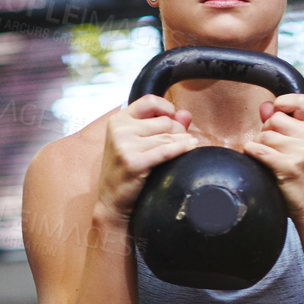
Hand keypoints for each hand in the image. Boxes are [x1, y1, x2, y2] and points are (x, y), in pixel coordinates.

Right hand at [95, 94, 198, 222]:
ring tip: (187, 147)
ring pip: (168, 137)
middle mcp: (119, 130)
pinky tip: (190, 147)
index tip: (173, 118)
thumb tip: (185, 114)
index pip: (149, 101)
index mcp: (118, 121)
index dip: (166, 107)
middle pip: (164, 121)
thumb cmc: (125, 173)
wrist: (112, 203)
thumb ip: (160, 126)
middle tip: (180, 142)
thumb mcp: (137, 144)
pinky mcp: (133, 162)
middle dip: (177, 131)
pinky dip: (181, 148)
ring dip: (182, 142)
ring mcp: (124, 146)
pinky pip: (166, 151)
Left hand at [245, 93, 303, 227]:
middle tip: (274, 148)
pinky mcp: (290, 167)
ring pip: (264, 136)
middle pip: (275, 119)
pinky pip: (258, 150)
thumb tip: (265, 106)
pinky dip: (252, 153)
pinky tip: (258, 161)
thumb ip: (286, 122)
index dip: (283, 103)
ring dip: (260, 145)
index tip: (276, 113)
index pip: (301, 100)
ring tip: (271, 159)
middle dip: (267, 131)